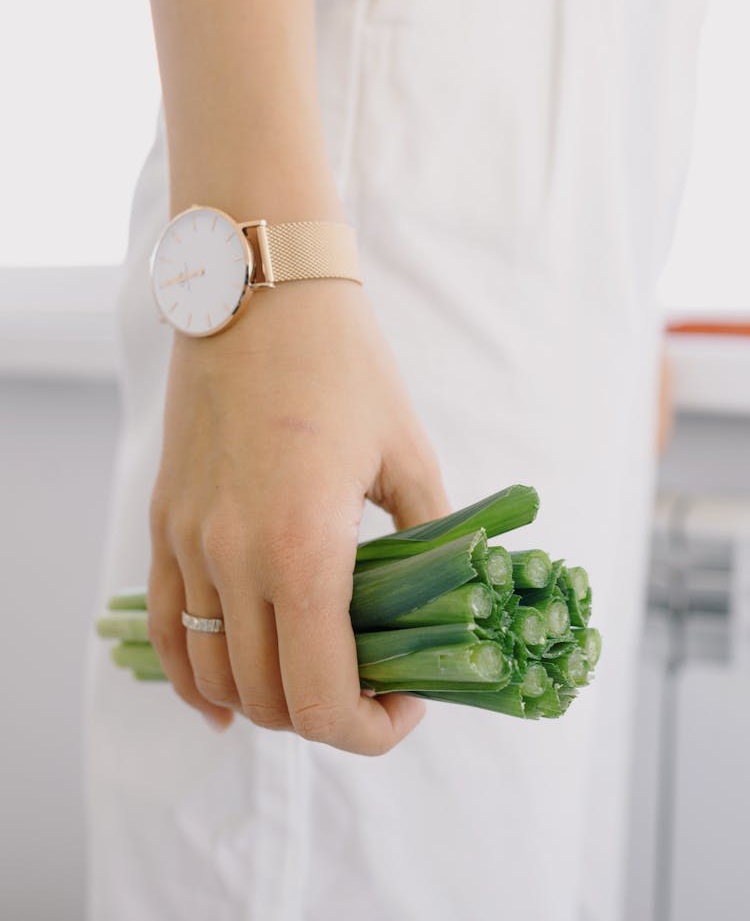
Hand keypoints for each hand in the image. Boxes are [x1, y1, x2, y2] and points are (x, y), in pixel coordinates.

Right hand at [147, 279, 450, 754]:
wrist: (258, 291)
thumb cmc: (343, 363)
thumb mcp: (406, 452)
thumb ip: (429, 540)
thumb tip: (447, 599)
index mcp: (303, 550)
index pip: (322, 700)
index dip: (370, 731)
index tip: (405, 705)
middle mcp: (233, 560)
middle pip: (269, 701)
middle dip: (328, 716)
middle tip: (370, 687)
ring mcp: (188, 543)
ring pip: (213, 675)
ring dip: (267, 701)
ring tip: (310, 681)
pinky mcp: (164, 522)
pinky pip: (164, 626)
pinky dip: (193, 677)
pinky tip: (221, 700)